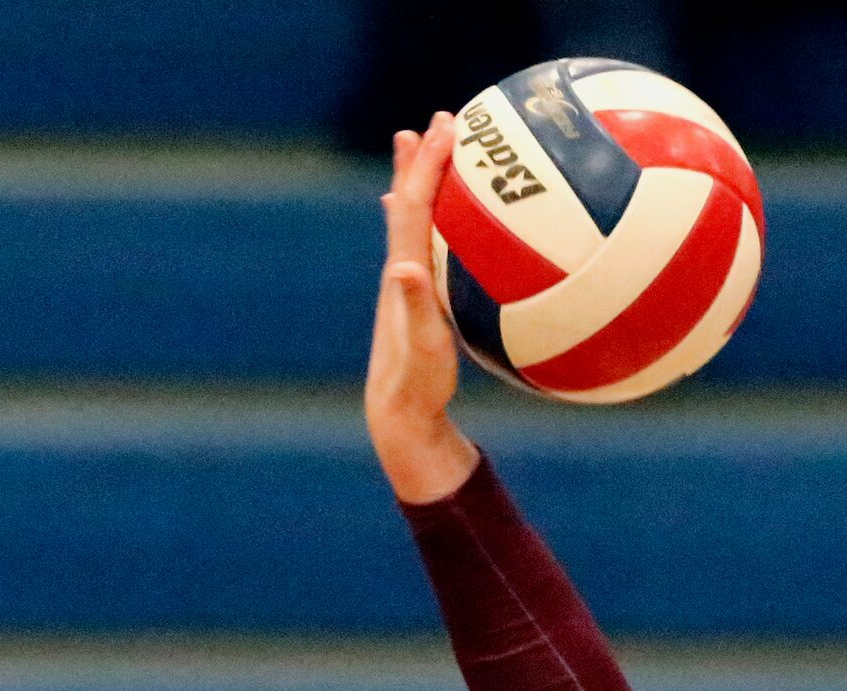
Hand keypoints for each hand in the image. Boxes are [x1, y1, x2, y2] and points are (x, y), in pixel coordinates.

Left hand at [365, 113, 478, 503]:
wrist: (399, 414)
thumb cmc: (418, 384)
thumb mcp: (422, 347)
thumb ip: (414, 307)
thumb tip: (405, 268)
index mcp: (405, 273)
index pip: (417, 206)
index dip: (430, 165)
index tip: (447, 127)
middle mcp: (401, 271)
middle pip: (410, 201)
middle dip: (422, 160)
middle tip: (436, 121)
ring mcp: (407, 286)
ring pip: (412, 221)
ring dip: (416, 183)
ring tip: (417, 151)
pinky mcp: (418, 302)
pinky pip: (424, 248)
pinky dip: (426, 223)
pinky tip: (431, 224)